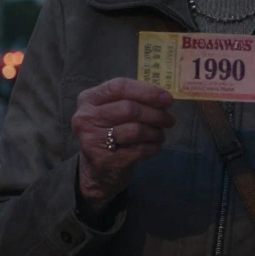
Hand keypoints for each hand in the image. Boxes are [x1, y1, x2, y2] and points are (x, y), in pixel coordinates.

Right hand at [72, 78, 175, 214]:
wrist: (98, 168)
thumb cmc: (112, 131)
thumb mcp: (114, 110)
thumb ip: (134, 99)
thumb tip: (164, 97)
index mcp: (89, 99)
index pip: (119, 87)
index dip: (147, 91)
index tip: (167, 99)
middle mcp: (85, 117)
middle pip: (129, 109)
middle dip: (155, 114)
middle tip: (169, 119)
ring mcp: (92, 140)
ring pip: (135, 130)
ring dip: (155, 132)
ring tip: (161, 134)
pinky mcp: (103, 160)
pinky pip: (138, 150)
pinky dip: (153, 147)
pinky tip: (155, 145)